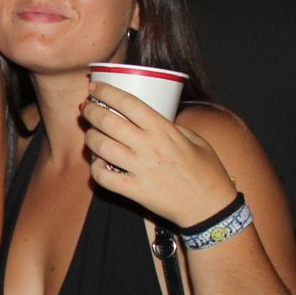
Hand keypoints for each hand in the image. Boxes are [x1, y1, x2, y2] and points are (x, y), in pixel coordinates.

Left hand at [80, 82, 236, 227]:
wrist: (210, 207)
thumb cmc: (206, 171)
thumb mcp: (195, 139)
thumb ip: (170, 126)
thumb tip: (147, 117)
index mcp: (164, 130)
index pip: (128, 103)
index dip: (107, 92)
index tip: (94, 87)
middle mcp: (149, 147)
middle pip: (108, 122)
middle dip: (91, 111)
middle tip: (86, 108)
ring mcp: (140, 170)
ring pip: (101, 147)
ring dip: (90, 137)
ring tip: (90, 134)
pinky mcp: (134, 191)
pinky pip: (103, 177)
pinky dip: (95, 168)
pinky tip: (97, 162)